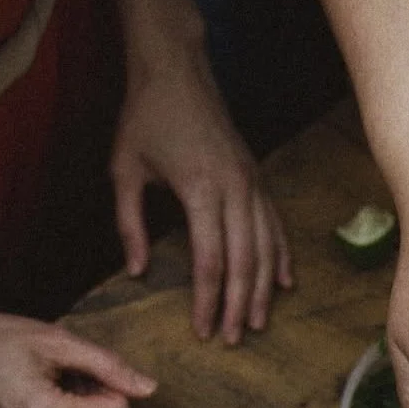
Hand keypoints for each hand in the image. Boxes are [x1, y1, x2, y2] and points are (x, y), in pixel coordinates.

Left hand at [111, 50, 290, 344]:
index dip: (207, 300)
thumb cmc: (145, 117)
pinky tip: (284, 284)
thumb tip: (138, 271)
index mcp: (200, 189)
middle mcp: (234, 188)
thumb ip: (130, 224)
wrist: (176, 67)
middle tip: (233, 339)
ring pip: (266, 248)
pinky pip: (276, 226)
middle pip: (244, 261)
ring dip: (263, 290)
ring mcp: (251, 183)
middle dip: (238, 305)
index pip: (209, 260)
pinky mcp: (258, 178)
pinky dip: (282, 257)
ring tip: (256, 323)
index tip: (202, 330)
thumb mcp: (124, 170)